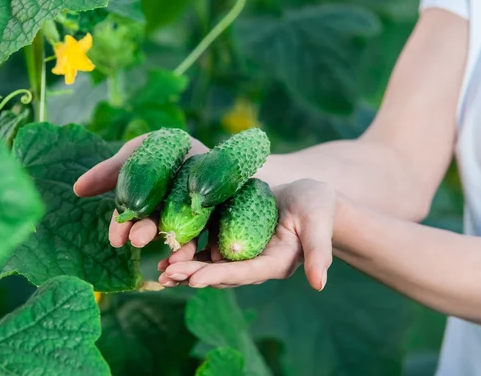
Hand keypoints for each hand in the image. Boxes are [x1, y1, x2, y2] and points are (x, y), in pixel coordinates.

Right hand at [73, 133, 208, 247]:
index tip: (116, 239)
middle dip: (147, 233)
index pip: (131, 219)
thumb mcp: (136, 153)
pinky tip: (206, 253)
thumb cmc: (164, 149)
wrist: (207, 146)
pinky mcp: (218, 219)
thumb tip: (78, 188)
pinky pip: (212, 235)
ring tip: (173, 253)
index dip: (122, 229)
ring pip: (184, 236)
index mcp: (145, 205)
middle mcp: (166, 216)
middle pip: (156, 227)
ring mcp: (192, 219)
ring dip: (177, 248)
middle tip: (140, 239)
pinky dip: (208, 247)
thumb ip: (110, 171)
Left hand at [157, 179, 336, 290]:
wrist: (309, 196)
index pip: (244, 273)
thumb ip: (318, 252)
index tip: (194, 279)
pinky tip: (167, 253)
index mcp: (274, 263)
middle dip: (193, 274)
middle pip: (221, 273)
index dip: (219, 276)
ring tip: (161, 270)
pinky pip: (208, 248)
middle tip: (166, 275)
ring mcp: (242, 252)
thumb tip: (319, 284)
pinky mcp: (232, 238)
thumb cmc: (317, 207)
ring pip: (210, 264)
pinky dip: (189, 251)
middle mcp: (255, 262)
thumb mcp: (318, 224)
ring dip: (186, 268)